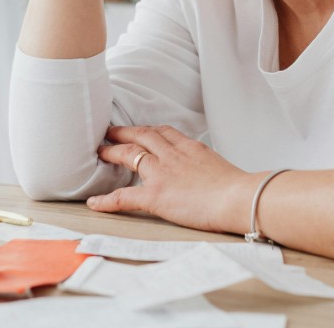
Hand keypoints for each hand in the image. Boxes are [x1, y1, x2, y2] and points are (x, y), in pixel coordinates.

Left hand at [89, 125, 257, 232]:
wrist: (239, 197)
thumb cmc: (239, 189)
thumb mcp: (222, 167)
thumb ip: (207, 166)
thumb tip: (209, 175)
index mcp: (191, 148)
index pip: (165, 132)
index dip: (149, 130)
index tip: (141, 130)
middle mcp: (172, 155)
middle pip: (142, 136)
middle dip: (124, 132)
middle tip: (109, 131)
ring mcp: (161, 173)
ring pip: (129, 154)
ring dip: (112, 152)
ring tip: (100, 152)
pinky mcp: (155, 196)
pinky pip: (124, 196)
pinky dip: (106, 200)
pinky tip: (94, 203)